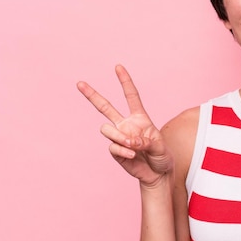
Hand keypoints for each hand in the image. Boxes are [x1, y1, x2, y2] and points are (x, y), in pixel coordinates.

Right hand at [77, 65, 172, 186]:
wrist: (158, 174)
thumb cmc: (162, 156)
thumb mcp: (160, 146)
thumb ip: (145, 141)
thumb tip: (128, 141)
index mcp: (139, 118)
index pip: (131, 96)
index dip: (125, 82)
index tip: (118, 67)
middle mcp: (126, 125)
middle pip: (105, 107)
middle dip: (92, 95)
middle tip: (79, 83)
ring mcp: (119, 137)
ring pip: (106, 129)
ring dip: (118, 137)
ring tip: (132, 146)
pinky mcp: (115, 151)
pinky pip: (112, 147)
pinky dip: (122, 151)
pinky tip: (132, 155)